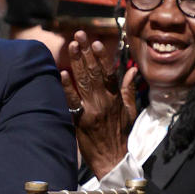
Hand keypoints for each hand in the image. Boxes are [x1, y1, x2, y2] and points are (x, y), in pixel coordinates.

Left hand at [60, 31, 137, 179]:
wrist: (112, 158)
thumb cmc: (121, 134)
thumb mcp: (130, 110)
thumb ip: (128, 89)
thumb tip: (131, 70)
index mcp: (116, 97)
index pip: (109, 72)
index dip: (102, 56)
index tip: (95, 41)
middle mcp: (105, 101)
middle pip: (94, 72)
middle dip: (86, 52)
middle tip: (79, 35)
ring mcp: (93, 110)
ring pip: (84, 82)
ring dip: (77, 62)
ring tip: (72, 46)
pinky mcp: (81, 120)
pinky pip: (73, 101)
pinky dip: (67, 87)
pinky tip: (62, 73)